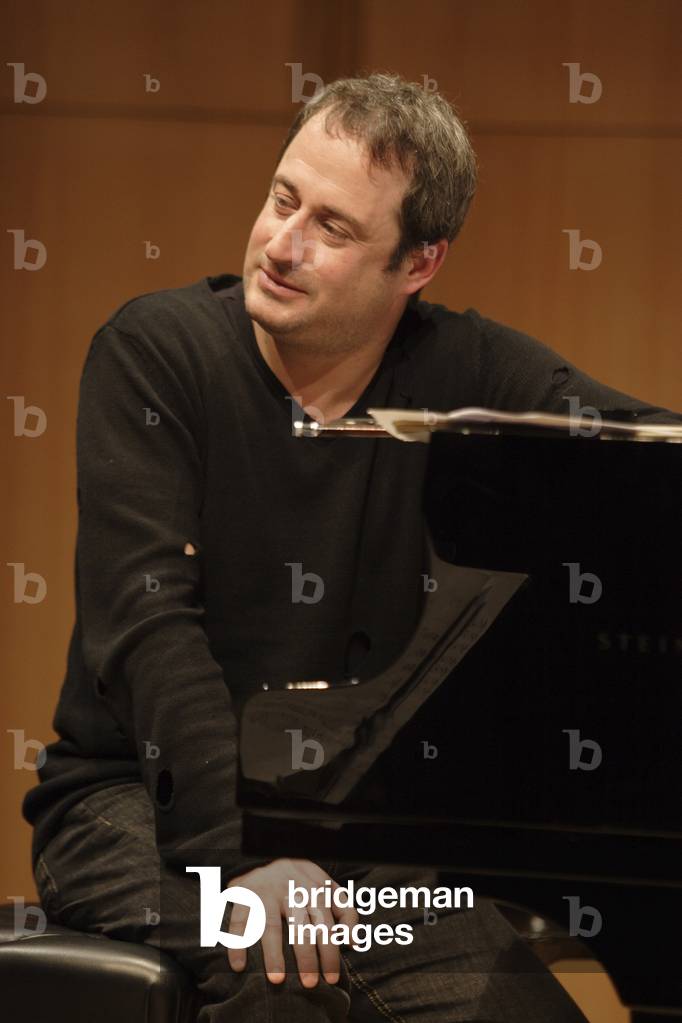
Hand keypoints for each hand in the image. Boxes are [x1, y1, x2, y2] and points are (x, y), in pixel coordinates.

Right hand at [227, 858, 358, 986]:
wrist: (267, 857)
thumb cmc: (303, 882)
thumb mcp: (328, 888)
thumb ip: (345, 912)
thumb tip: (354, 942)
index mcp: (314, 889)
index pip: (326, 924)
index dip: (330, 951)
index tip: (332, 978)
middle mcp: (291, 889)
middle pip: (301, 927)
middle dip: (307, 958)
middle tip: (310, 985)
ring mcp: (267, 891)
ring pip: (271, 925)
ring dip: (273, 954)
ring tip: (278, 980)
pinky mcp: (245, 895)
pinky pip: (239, 921)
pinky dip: (237, 943)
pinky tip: (239, 966)